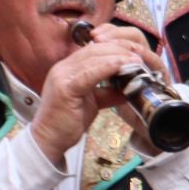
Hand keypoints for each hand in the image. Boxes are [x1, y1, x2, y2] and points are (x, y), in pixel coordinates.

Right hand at [31, 24, 167, 165]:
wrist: (48, 141)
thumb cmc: (67, 124)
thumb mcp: (91, 103)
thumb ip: (105, 92)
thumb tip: (127, 88)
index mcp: (66, 69)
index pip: (92, 50)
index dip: (114, 48)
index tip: (134, 53)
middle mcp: (62, 68)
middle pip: (94, 49)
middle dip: (119, 49)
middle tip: (140, 54)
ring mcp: (62, 76)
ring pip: (94, 57)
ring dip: (119, 57)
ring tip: (137, 61)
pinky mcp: (65, 87)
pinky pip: (91, 72)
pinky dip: (110, 67)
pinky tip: (124, 67)